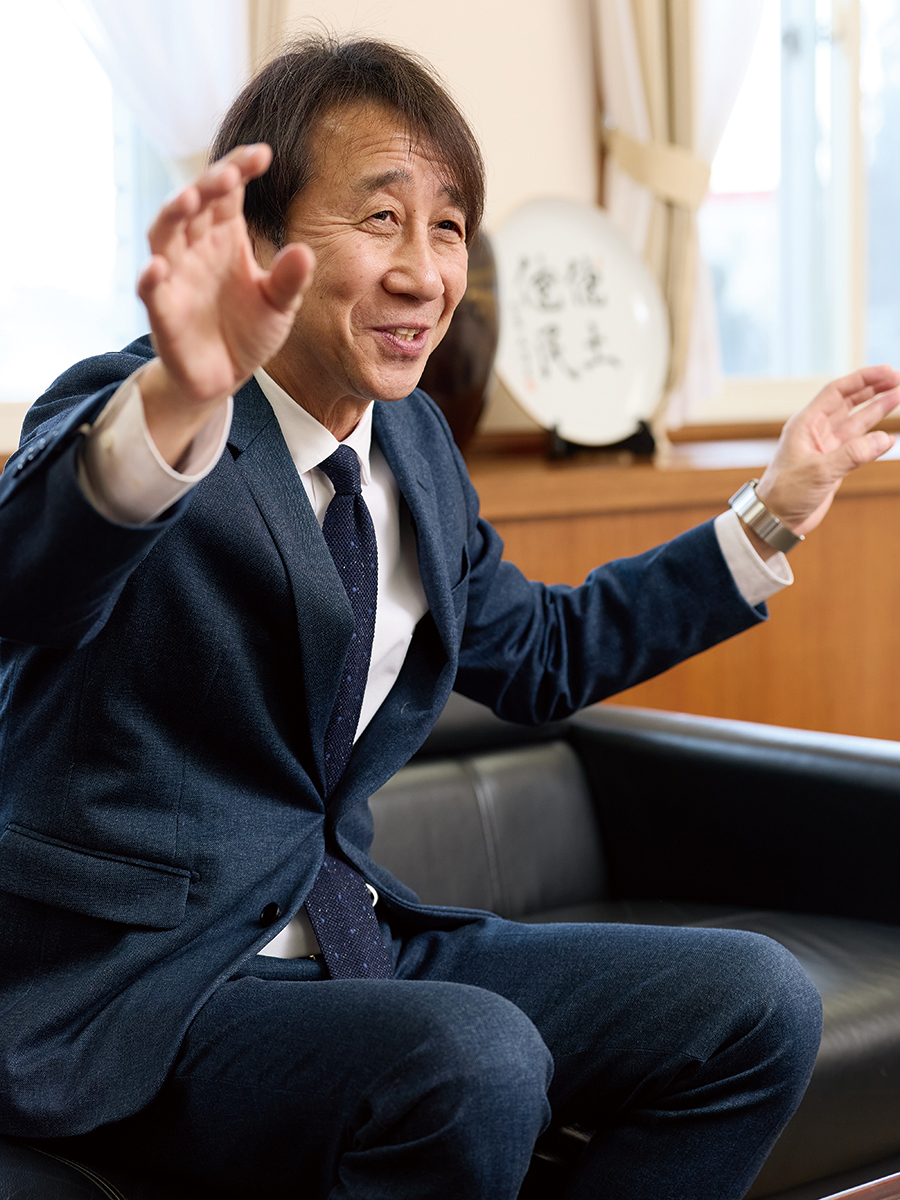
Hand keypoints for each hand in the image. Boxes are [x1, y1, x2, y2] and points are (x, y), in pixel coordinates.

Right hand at [136, 144, 313, 463]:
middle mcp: (196, 247)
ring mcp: (175, 275)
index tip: (263, 154)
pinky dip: (151, 277)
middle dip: (209, 184)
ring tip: (190, 199)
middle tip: (230, 173)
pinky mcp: (162, 309)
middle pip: (195, 203)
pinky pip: (150, 289)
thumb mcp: (279, 306)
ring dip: (173, 214)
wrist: (223, 376)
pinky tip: (159, 267)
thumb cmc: (249, 331)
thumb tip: (304, 252)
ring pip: (164, 234)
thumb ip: (290, 280)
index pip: (228, 191)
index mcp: (226, 236)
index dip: (239, 167)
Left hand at [754, 365, 899, 539]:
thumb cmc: (785, 493)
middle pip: (848, 402)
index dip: (862, 379)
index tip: (887, 371)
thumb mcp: (818, 471)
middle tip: (898, 379)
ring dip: (877, 409)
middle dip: (873, 389)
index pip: (837, 392)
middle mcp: (816, 431)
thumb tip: (885, 439)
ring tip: (899, 396)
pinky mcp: (833, 464)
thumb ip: (852, 455)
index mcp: (805, 424)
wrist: (775, 519)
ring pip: (856, 422)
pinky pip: (858, 445)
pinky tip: (889, 434)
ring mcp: (826, 448)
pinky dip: (874, 439)